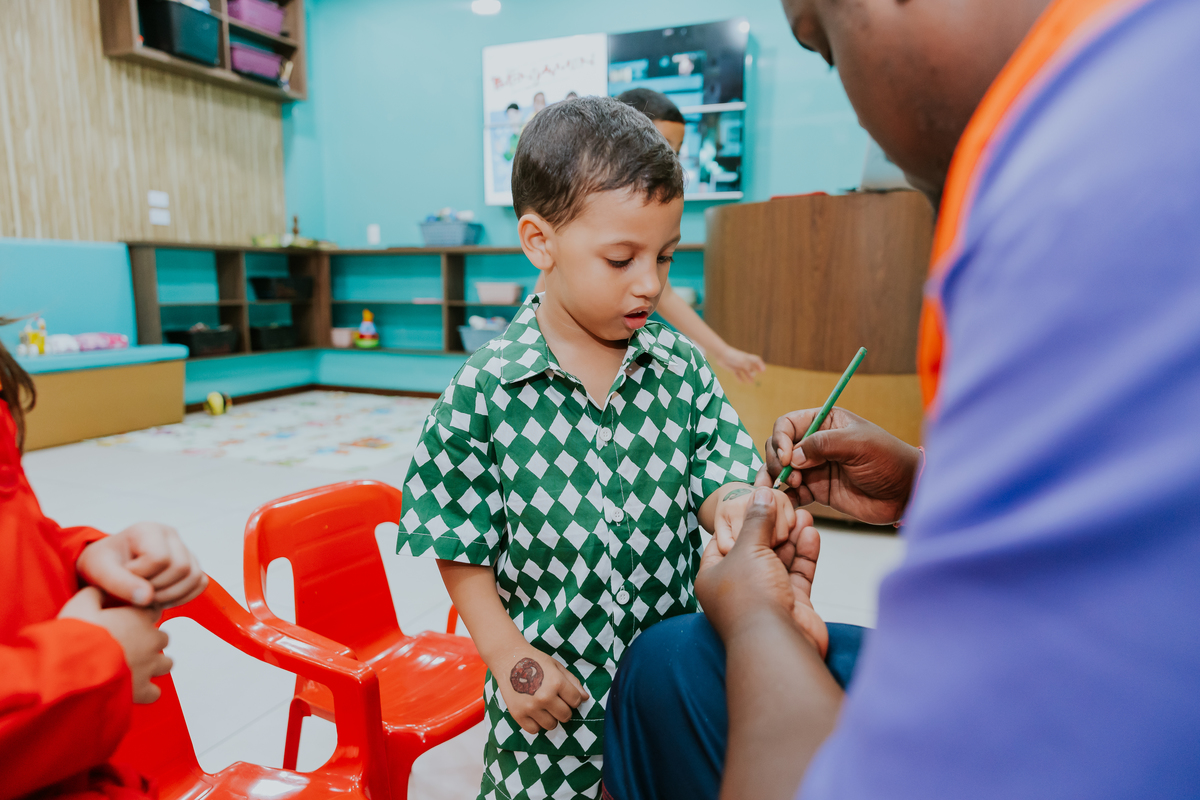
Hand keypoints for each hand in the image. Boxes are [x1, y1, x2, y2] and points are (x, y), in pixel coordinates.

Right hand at [58, 586, 171, 702]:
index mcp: (139, 618)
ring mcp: (149, 666)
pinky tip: (133, 690)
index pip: (154, 610)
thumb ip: (95, 592)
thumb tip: (101, 587)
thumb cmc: (76, 635)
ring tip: (134, 668)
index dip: (142, 615)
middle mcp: (150, 640)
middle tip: (128, 646)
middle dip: (149, 641)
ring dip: (153, 665)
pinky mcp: (142, 689)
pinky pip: (155, 692)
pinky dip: (147, 692)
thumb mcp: (80, 604)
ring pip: (165, 663)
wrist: (73, 667)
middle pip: (162, 638)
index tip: (130, 621)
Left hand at [77, 522, 207, 607]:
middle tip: (136, 593)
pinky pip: (200, 583)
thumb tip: (147, 597)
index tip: (124, 578)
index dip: (141, 576)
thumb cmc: (103, 564)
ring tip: (147, 597)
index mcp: (148, 530)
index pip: (159, 557)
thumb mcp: (99, 570)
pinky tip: (161, 598)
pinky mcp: (192, 564)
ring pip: (194, 576)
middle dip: (158, 588)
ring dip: (171, 595)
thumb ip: (119, 583)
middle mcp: (171, 536)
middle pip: (181, 567)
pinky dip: (183, 596)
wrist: (108, 566)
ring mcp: (184, 549)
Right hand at [494, 647, 588, 733]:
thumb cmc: (535, 661)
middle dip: (564, 709)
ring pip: (552, 725)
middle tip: (556, 701)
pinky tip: (534, 712)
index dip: (573, 698)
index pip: (576, 701)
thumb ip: (573, 682)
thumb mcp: (557, 667)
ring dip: (551, 717)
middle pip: (566, 716)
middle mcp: (545, 697)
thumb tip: (585, 698)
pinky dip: (536, 723)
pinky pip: (534, 730)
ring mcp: (531, 707)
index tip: (566, 694)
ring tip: (544, 706)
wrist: (509, 659)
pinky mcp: (518, 715)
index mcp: (556, 683)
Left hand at [697, 488, 826, 655]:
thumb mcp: (748, 549)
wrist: (777, 643)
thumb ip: (758, 520)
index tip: (754, 501)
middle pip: (755, 549)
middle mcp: (738, 587)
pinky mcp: (791, 604)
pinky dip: (804, 554)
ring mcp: (765, 597)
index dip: (738, 520)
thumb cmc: (750, 598)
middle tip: (785, 505)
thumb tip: (761, 492)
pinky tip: (811, 533)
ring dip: (791, 538)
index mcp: (713, 576)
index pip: (723, 541)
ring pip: (779, 560)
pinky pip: (797, 574)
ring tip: (803, 515)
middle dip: (771, 527)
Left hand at [715, 345, 765, 383]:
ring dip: (749, 376)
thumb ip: (749, 368)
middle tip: (760, 374)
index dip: (761, 365)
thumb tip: (753, 374)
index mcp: (748, 358)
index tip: (763, 370)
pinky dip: (740, 378)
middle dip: (756, 370)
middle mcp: (744, 361)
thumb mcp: (743, 362)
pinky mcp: (733, 368)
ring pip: (745, 371)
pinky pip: (738, 374)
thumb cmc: (733, 356)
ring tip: (751, 382)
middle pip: (752, 366)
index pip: (757, 360)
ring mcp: (739, 365)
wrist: (722, 354)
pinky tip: (741, 382)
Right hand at [758, 407, 919, 524]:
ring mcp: (815, 468)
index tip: (787, 457)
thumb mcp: (858, 444)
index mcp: (825, 422)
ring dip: (775, 479)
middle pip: (779, 447)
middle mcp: (816, 443)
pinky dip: (785, 497)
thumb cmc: (889, 460)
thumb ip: (823, 445)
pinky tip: (786, 503)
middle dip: (776, 460)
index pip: (788, 424)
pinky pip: (792, 492)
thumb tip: (792, 457)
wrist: (906, 493)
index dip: (780, 438)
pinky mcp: (817, 490)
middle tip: (786, 476)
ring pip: (782, 470)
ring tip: (780, 490)